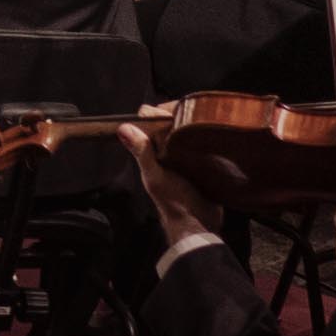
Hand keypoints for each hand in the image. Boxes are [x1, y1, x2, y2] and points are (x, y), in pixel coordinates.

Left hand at [122, 120, 218, 254]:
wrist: (200, 225)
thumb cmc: (174, 204)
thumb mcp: (156, 177)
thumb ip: (142, 153)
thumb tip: (123, 128)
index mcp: (152, 150)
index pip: (151, 118)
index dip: (159, 111)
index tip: (173, 110)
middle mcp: (167, 150)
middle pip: (170, 121)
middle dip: (179, 114)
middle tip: (194, 115)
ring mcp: (185, 156)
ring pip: (186, 129)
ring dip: (194, 123)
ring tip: (205, 121)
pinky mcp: (202, 163)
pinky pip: (202, 142)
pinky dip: (205, 136)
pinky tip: (213, 134)